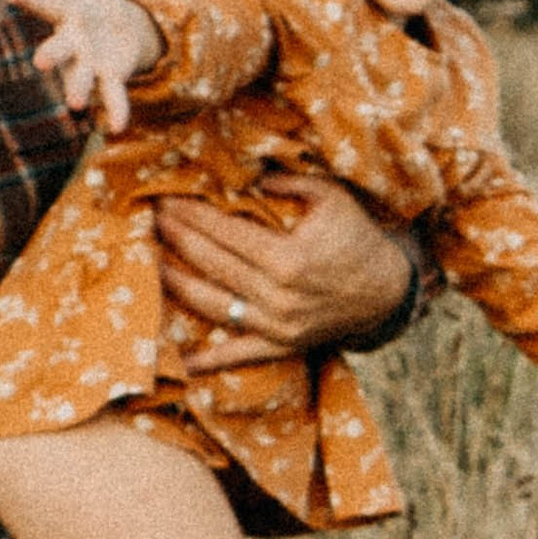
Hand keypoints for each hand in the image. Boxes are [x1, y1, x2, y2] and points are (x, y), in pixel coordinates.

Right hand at [9, 0, 161, 132]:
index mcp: (67, 14)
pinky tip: (116, 129)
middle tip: (39, 63)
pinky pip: (113, 97)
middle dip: (50, 54)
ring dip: (77, 89)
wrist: (118, 34)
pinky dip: (116, 112)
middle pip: (58, 49)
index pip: (45, 4)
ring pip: (81, 77)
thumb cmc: (97, 3)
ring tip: (74, 104)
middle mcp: (73, 42)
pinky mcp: (110, 78)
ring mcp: (89, 63)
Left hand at [152, 172, 414, 370]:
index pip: (223, 231)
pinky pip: (239, 355)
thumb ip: (287, 183)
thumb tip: (245, 177)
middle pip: (210, 263)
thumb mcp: (331, 197)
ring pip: (212, 304)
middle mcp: (277, 295)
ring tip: (150, 264)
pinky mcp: (281, 345)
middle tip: (149, 220)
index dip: (190, 214)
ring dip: (176, 283)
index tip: (164, 199)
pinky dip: (210, 360)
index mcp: (286, 257)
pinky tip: (180, 360)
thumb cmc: (358, 237)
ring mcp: (277, 325)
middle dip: (175, 238)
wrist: (388, 291)